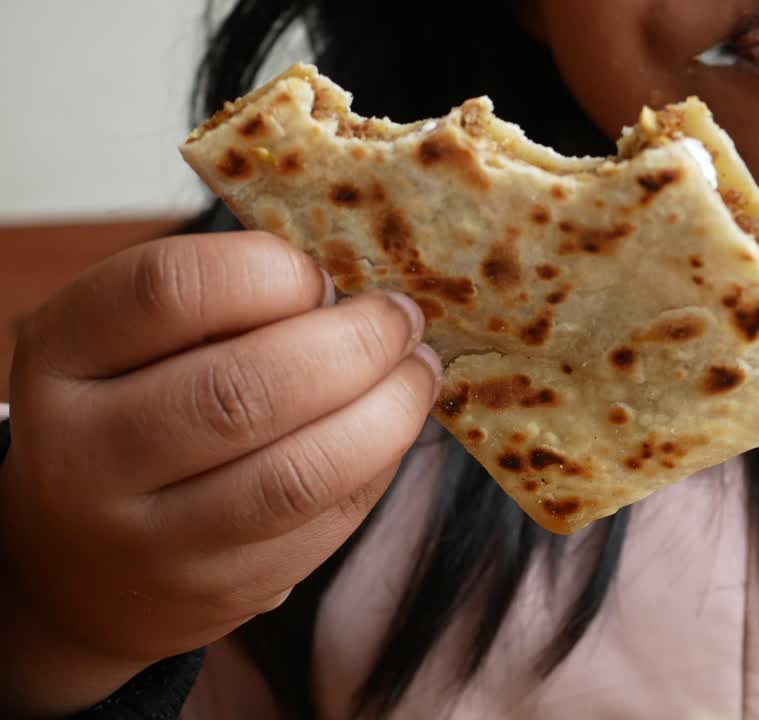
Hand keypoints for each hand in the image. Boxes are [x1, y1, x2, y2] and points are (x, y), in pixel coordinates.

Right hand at [0, 232, 440, 715]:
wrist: (86, 563)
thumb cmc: (137, 409)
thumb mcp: (136, 341)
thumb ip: (223, 302)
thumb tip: (359, 290)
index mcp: (60, 353)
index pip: (168, 289)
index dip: (271, 271)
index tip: (321, 275)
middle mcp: (84, 453)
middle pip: (243, 389)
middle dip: (356, 344)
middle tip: (402, 319)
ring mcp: (148, 538)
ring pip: (296, 473)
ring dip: (388, 412)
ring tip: (419, 371)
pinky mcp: (218, 591)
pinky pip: (326, 522)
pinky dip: (381, 465)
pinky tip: (395, 429)